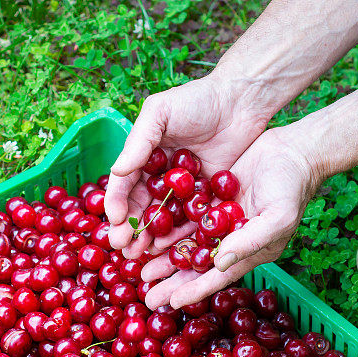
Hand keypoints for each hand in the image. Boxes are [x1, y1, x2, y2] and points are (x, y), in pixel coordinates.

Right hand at [104, 75, 270, 257]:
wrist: (241, 101)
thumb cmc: (197, 100)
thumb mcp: (161, 113)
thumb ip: (139, 141)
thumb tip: (117, 172)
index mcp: (143, 156)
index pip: (124, 185)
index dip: (117, 204)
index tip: (117, 221)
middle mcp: (160, 176)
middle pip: (140, 207)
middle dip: (130, 228)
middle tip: (124, 247)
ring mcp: (183, 189)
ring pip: (162, 219)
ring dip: (150, 238)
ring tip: (141, 254)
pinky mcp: (206, 196)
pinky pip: (190, 219)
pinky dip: (180, 234)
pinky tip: (171, 249)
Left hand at [139, 127, 321, 308]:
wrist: (293, 151)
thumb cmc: (292, 187)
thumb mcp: (277, 217)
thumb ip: (249, 240)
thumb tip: (219, 264)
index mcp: (249, 251)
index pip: (218, 276)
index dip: (195, 290)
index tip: (172, 302)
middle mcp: (231, 240)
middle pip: (197, 266)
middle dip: (172, 281)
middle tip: (147, 295)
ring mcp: (220, 220)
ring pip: (187, 243)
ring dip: (165, 256)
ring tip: (141, 270)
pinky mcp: (211, 200)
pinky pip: (186, 217)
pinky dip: (169, 227)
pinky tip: (150, 235)